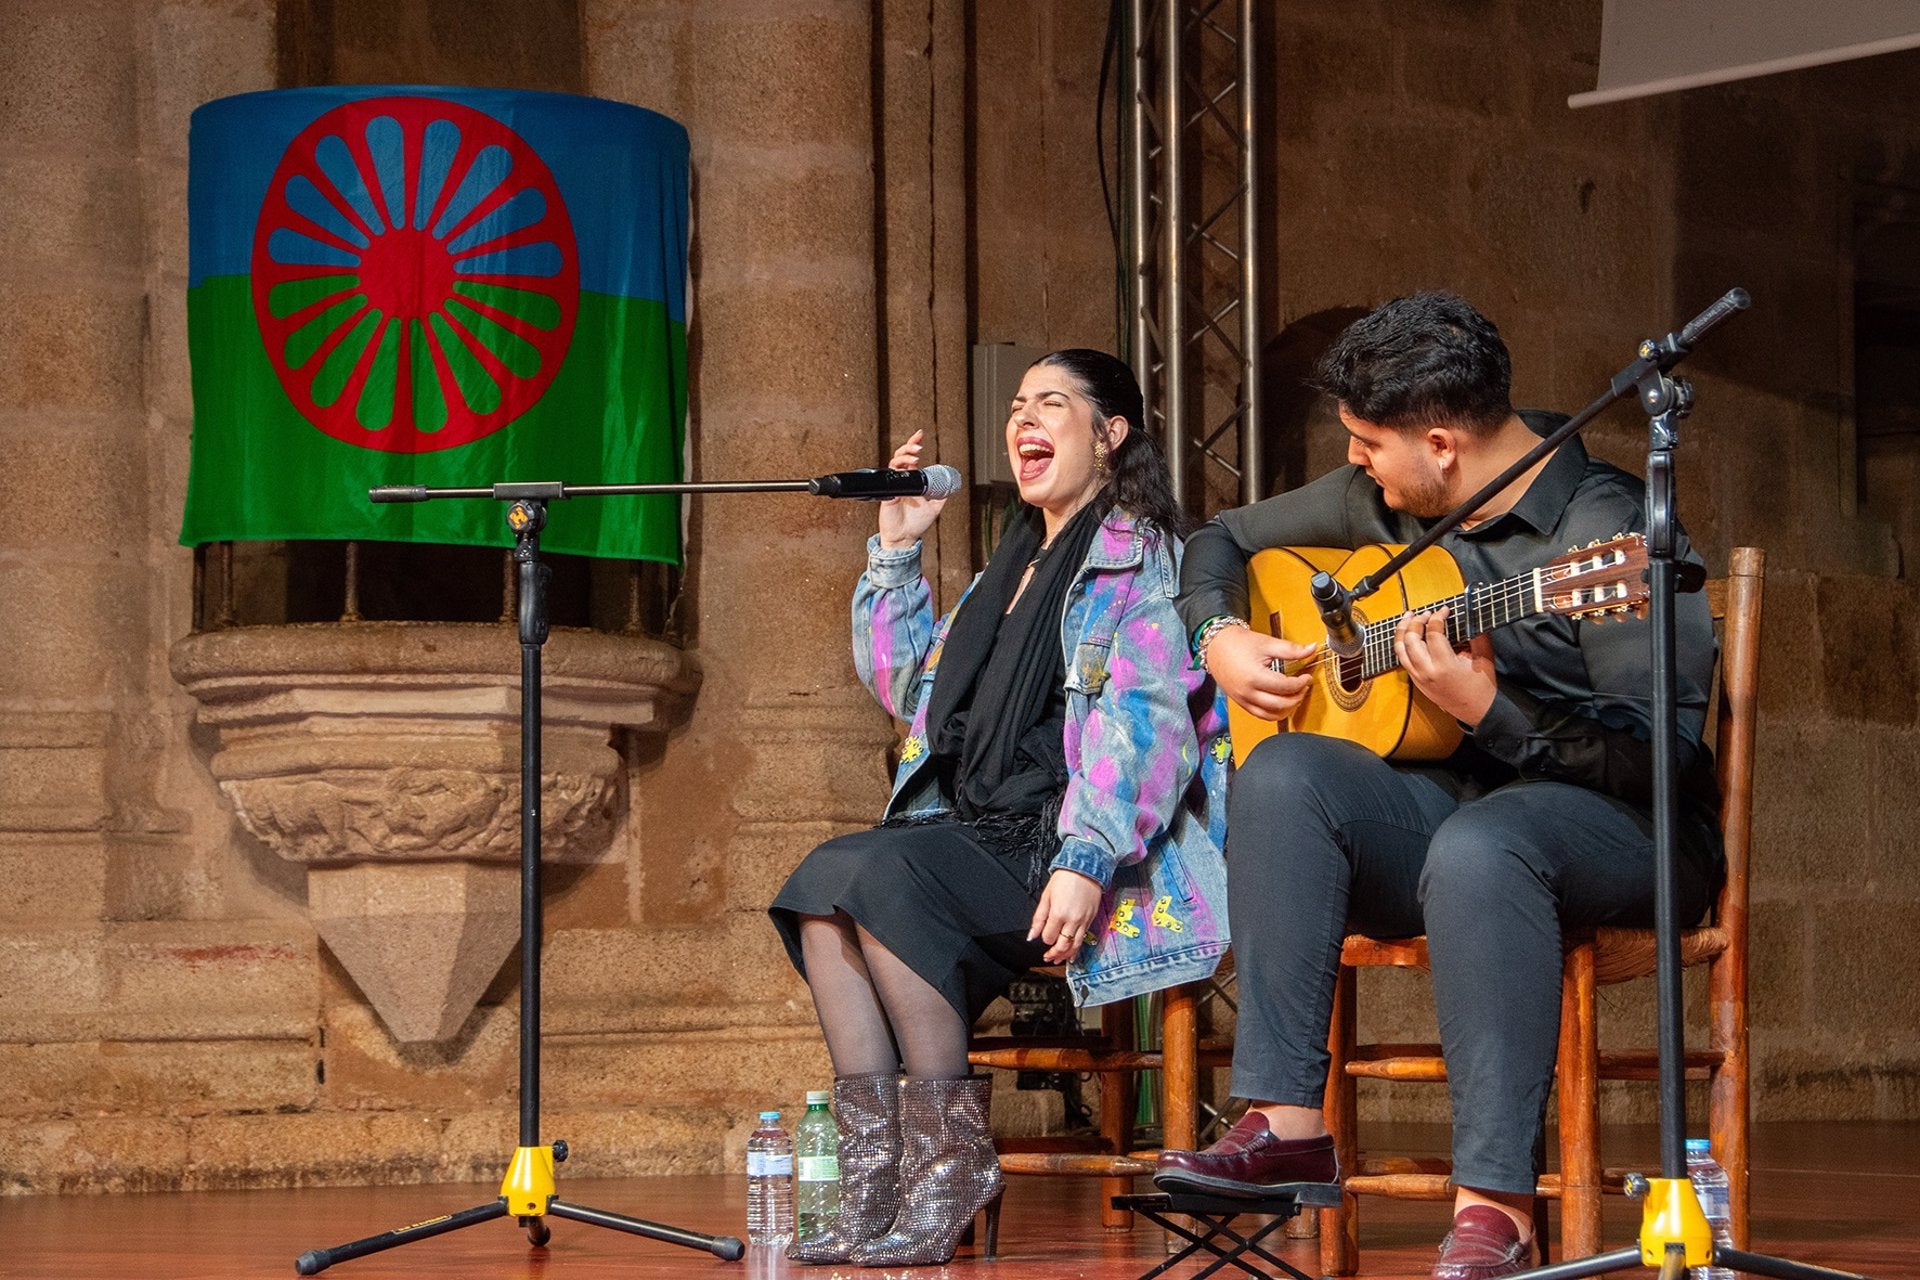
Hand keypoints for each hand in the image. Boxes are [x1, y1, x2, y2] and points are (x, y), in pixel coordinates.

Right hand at [876, 430, 947, 548]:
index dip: (914, 445)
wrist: (905, 537)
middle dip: (909, 447)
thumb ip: (941, 495)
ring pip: (894, 463)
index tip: (920, 435)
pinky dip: (898, 472)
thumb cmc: (916, 524)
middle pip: (901, 455)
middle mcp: (902, 480)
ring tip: (915, 458)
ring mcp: (894, 485)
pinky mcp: (888, 493)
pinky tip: (906, 471)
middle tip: (919, 448)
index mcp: (912, 480)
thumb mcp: (935, 507)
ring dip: (904, 457)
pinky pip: (890, 478)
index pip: (911, 458)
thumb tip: (952, 485)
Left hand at [1030, 869, 1102, 963]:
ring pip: (1074, 945)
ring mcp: (1083, 921)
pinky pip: (1083, 939)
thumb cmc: (1065, 879)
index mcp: (1059, 913)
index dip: (1044, 938)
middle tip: (1048, 957)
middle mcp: (1072, 920)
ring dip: (1065, 955)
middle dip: (1054, 953)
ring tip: (1057, 959)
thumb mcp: (1046, 896)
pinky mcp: (1090, 920)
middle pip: (1062, 945)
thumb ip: (1038, 918)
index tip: (1044, 935)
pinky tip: (1072, 953)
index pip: (1049, 937)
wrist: (1085, 869)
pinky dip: (1076, 948)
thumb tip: (1032, 935)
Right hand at [1205, 624, 1316, 721]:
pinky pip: (1261, 715)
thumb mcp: (1267, 643)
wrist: (1216, 646)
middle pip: (1281, 704)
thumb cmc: (1238, 643)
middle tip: (1303, 686)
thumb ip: (1291, 649)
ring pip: (1271, 715)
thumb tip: (1312, 649)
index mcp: (1255, 677)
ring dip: (1287, 709)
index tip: (1307, 677)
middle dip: (1297, 697)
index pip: (1286, 687)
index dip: (1301, 683)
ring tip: (1295, 696)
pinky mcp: (1241, 703)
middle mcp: (1248, 692)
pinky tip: (1282, 703)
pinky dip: (1274, 713)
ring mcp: (1243, 700)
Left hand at [1395, 607, 1496, 726]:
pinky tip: (1408, 635)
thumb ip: (1477, 635)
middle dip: (1416, 621)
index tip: (1444, 609)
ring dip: (1403, 631)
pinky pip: (1403, 659)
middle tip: (1426, 613)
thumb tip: (1471, 615)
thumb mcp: (1484, 658)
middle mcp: (1427, 672)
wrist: (1477, 711)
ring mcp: (1419, 678)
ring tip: (1408, 618)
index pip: (1433, 633)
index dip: (1438, 617)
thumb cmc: (1482, 686)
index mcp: (1445, 665)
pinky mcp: (1416, 682)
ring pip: (1400, 649)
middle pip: (1411, 639)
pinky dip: (1403, 644)